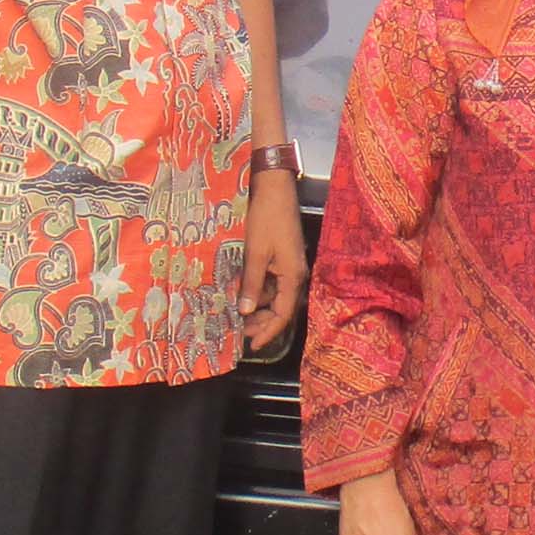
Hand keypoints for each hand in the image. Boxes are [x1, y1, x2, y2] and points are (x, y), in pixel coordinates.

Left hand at [238, 168, 303, 351]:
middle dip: (262, 323)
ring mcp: (290, 266)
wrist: (275, 189)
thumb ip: (251, 283)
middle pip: (281, 309)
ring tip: (238, 317)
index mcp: (293, 276)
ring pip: (276, 297)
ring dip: (259, 308)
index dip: (268, 332)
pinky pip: (272, 283)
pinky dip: (259, 292)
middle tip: (241, 334)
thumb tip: (245, 311)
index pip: (282, 315)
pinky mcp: (283, 258)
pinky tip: (243, 294)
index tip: (252, 346)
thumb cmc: (267, 219)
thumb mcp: (255, 253)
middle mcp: (295, 275)